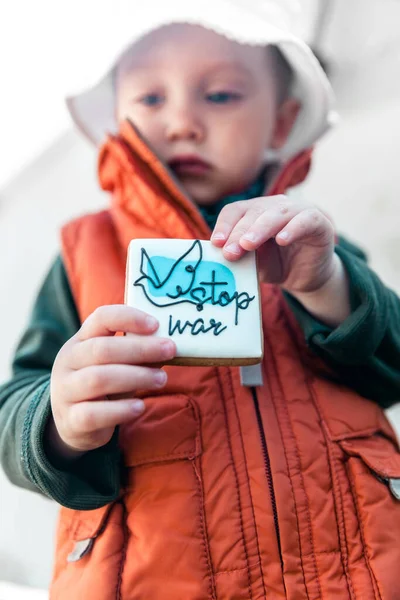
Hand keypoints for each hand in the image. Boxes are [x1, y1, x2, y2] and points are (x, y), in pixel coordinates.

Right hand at [49, 305, 175, 458]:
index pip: (100, 318)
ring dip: (135, 377)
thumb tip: (169, 346)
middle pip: (102, 349)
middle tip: (169, 350)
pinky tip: (139, 407)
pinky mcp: (70, 419)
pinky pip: (93, 413)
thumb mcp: (118, 365)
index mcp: (80, 341)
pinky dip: (120, 409)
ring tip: (161, 380)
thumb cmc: (103, 386)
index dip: (129, 317)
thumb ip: (139, 355)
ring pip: (98, 379)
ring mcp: (65, 391)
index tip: (156, 324)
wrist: (74, 423)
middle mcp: (68, 362)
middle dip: (140, 349)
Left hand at [211, 195, 349, 325]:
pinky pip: (306, 220)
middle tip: (229, 252)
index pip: (235, 211)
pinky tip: (282, 239)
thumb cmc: (277, 265)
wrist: (307, 277)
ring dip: (260, 229)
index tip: (215, 243)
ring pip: (277, 213)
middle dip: (239, 233)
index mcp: (255, 212)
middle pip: (253, 212)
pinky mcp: (318, 222)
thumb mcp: (254, 263)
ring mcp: (298, 211)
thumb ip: (241, 257)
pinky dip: (293, 228)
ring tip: (248, 244)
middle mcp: (275, 206)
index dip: (224, 225)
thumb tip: (220, 257)